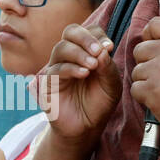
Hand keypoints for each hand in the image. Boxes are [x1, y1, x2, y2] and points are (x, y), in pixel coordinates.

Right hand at [36, 24, 121, 146]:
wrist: (86, 128)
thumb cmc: (99, 104)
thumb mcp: (111, 85)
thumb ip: (108, 67)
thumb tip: (102, 50)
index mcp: (86, 52)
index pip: (88, 31)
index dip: (97, 35)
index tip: (109, 47)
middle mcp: (70, 56)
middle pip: (70, 31)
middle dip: (85, 37)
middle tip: (99, 50)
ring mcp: (57, 67)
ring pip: (61, 48)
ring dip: (79, 53)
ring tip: (93, 66)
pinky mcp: (48, 83)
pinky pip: (55, 68)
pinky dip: (71, 68)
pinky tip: (84, 74)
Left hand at [130, 16, 159, 136]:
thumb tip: (151, 39)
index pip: (154, 23)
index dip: (149, 35)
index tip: (153, 45)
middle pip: (139, 49)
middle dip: (146, 63)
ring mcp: (158, 70)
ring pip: (136, 71)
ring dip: (145, 81)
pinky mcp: (150, 89)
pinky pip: (135, 88)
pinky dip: (144, 97)